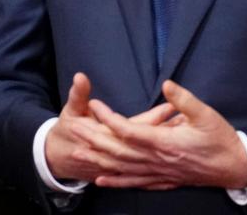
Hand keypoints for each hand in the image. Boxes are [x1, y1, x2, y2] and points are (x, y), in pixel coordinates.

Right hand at [42, 72, 177, 185]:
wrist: (59, 157)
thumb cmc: (65, 131)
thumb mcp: (70, 110)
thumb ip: (78, 95)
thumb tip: (80, 76)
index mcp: (106, 135)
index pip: (135, 126)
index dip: (154, 116)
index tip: (172, 104)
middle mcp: (117, 152)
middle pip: (147, 142)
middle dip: (166, 130)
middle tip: (186, 117)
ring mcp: (119, 164)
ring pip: (149, 157)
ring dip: (165, 147)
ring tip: (184, 132)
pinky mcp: (122, 170)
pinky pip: (144, 170)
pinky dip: (160, 163)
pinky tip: (175, 156)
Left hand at [84, 80, 246, 191]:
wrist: (235, 168)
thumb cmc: (221, 139)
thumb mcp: (206, 114)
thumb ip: (184, 99)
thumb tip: (167, 84)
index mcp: (166, 142)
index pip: (129, 131)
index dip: (109, 119)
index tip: (94, 106)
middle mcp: (158, 160)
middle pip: (119, 151)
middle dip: (94, 140)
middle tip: (73, 129)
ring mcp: (160, 173)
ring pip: (123, 169)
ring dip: (99, 161)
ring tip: (79, 153)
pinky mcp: (164, 180)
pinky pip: (135, 183)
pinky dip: (117, 181)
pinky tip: (103, 180)